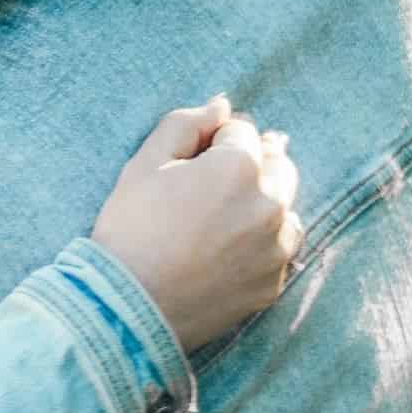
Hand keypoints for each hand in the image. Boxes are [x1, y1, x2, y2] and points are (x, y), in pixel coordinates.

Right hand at [91, 95, 301, 351]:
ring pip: (285, 207)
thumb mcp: (144, 165)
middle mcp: (270, 203)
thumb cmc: (130, 229)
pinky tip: (228, 249)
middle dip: (250, 163)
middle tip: (210, 182)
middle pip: (277, 163)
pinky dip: (262, 242)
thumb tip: (221, 106)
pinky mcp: (273, 283)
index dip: (213, 139)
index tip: (189, 160)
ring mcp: (276, 247)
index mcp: (239, 167)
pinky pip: (279, 249)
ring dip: (262, 201)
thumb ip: (184, 124)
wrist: (126, 306)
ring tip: (222, 217)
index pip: (242, 131)